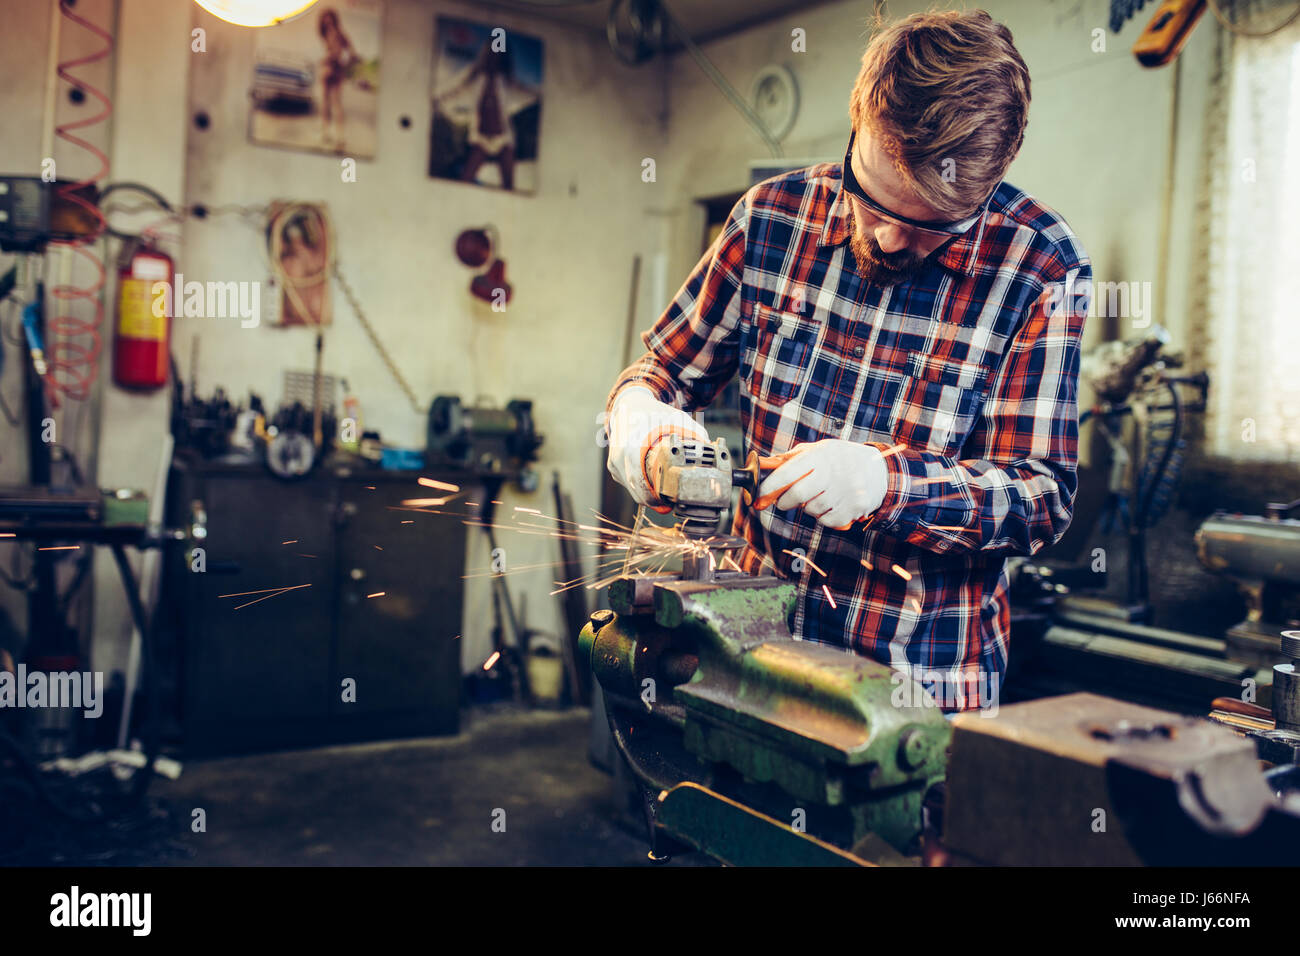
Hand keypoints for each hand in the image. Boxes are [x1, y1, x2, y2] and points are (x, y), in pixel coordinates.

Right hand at [605, 386, 708, 508]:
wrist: (629, 404)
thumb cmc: (653, 412)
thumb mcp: (677, 419)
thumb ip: (694, 434)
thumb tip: (710, 451)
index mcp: (631, 448)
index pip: (640, 484)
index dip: (654, 498)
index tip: (667, 503)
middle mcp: (618, 457)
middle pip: (635, 491)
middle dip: (653, 500)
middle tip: (669, 504)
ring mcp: (614, 463)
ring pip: (631, 488)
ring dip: (645, 494)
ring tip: (662, 495)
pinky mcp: (613, 465)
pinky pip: (627, 482)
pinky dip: (638, 486)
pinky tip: (650, 482)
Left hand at [754, 439, 886, 529]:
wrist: (880, 470)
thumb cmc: (843, 459)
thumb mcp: (821, 449)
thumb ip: (795, 457)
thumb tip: (767, 466)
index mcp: (823, 454)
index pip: (789, 471)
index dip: (771, 485)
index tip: (760, 494)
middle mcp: (835, 471)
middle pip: (798, 494)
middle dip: (785, 501)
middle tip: (783, 501)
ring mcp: (847, 491)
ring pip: (812, 509)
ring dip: (808, 507)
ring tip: (819, 496)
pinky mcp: (855, 507)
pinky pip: (827, 521)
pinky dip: (824, 517)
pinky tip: (831, 505)